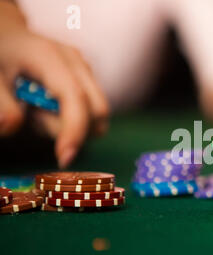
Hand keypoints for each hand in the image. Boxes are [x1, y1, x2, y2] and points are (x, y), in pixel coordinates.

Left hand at [0, 2, 108, 167]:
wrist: (9, 34)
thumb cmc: (0, 54)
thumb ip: (2, 105)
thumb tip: (12, 128)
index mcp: (51, 57)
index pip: (75, 98)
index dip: (75, 130)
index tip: (63, 158)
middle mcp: (76, 62)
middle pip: (98, 111)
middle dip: (75, 130)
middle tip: (37, 120)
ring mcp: (86, 70)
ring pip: (97, 115)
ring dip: (72, 125)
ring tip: (40, 111)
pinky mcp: (89, 79)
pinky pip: (92, 111)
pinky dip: (73, 119)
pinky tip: (49, 107)